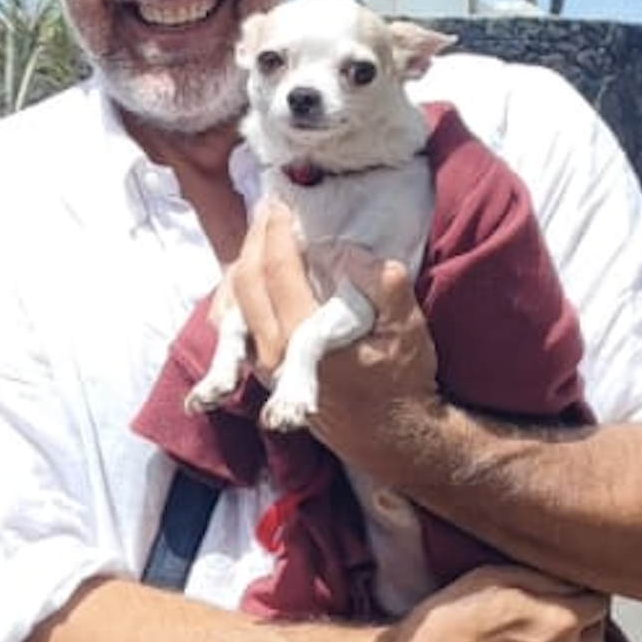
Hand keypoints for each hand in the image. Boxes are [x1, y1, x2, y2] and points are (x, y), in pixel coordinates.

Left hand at [228, 200, 445, 478]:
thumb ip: (385, 289)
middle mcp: (273, 357)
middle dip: (255, 241)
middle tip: (268, 210)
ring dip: (243, 263)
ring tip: (260, 233)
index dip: (277, 235)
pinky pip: (235, 327)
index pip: (277, 274)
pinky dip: (237, 293)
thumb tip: (356, 255)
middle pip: (246, 284)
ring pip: (234, 305)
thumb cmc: (402, 380)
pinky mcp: (262, 372)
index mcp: (306, 344)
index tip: (282, 205)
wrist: (391, 436)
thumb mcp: (408, 330)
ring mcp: (262, 368)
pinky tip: (249, 271)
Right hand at [373, 564, 608, 641]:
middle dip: (579, 622)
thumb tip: (574, 580)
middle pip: (595, 636)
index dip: (584, 593)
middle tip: (547, 614)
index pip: (599, 602)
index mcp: (562, 622)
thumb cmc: (450, 620)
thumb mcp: (494, 577)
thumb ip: (544, 577)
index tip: (569, 590)